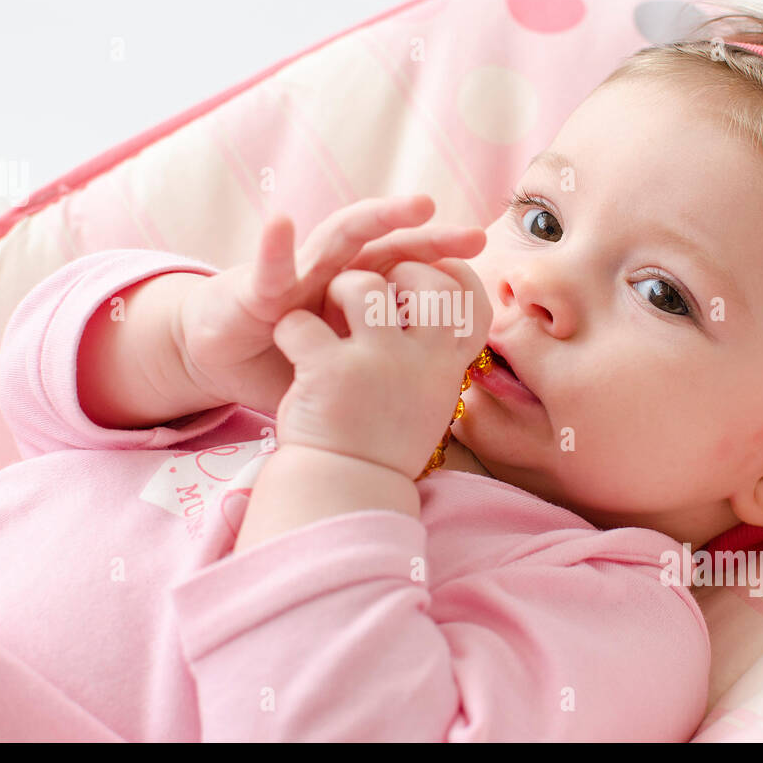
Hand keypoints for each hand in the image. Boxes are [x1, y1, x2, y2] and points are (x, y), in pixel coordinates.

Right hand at [177, 195, 485, 415]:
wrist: (226, 360)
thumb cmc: (292, 359)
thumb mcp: (351, 363)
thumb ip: (391, 356)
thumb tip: (454, 373)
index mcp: (360, 293)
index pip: (412, 273)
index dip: (449, 269)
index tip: (489, 265)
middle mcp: (334, 273)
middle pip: (390, 248)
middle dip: (431, 237)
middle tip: (474, 233)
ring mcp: (298, 275)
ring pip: (340, 240)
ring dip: (375, 218)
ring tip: (413, 204)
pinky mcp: (256, 290)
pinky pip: (268, 269)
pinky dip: (275, 247)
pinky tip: (280, 222)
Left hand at [268, 258, 492, 478]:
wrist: (347, 489)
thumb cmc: (383, 437)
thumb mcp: (429, 397)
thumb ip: (436, 354)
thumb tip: (441, 305)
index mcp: (447, 365)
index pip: (471, 300)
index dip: (450, 276)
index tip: (421, 280)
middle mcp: (422, 360)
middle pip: (425, 277)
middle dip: (391, 273)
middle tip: (366, 299)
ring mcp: (378, 363)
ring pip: (362, 285)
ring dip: (337, 291)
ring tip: (328, 318)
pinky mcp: (329, 372)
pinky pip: (302, 321)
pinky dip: (291, 330)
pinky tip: (295, 350)